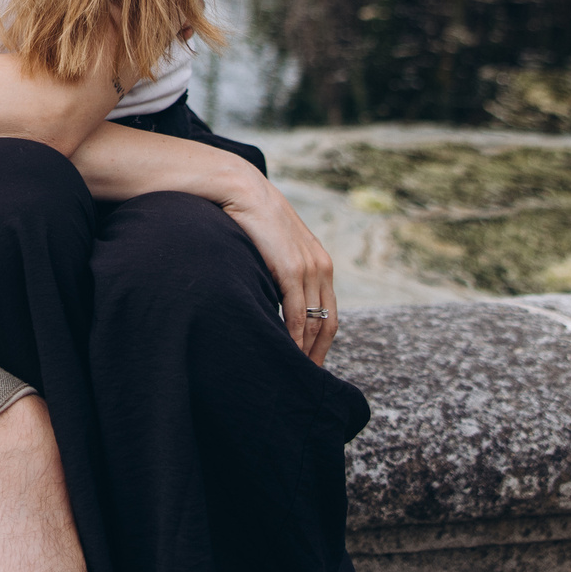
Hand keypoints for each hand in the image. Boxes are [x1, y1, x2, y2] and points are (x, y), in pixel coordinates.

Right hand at [220, 176, 338, 365]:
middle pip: (328, 324)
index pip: (328, 314)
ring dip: (306, 352)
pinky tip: (287, 353)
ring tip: (294, 375)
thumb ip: (279, 273)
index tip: (309, 364)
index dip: (321, 343)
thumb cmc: (250, 220)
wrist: (242, 190)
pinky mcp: (291, 269)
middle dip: (318, 355)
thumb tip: (270, 298)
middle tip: (306, 381)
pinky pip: (298, 314)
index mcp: (321, 264)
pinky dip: (295, 338)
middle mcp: (322, 268)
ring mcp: (309, 269)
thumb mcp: (274, 249)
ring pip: (315, 323)